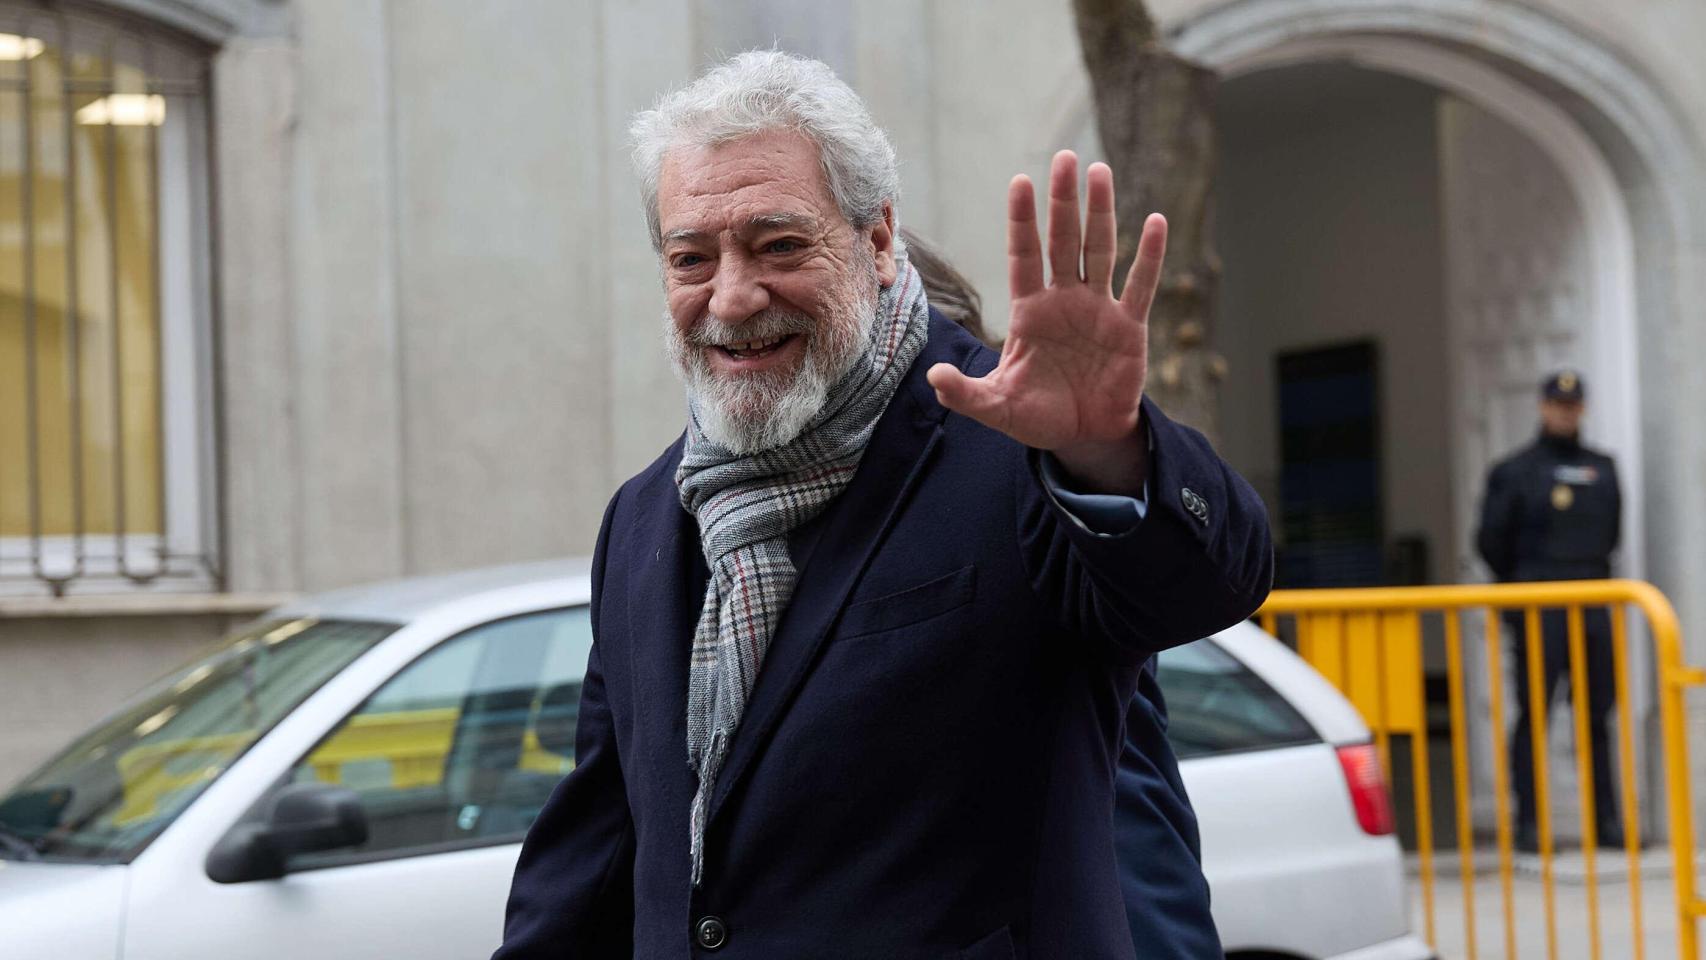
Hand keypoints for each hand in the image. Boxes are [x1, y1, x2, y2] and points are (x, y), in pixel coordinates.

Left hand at [926, 150, 1166, 493]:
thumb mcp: (996, 407)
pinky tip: (1154, 222)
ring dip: (1101, 212)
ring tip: (1100, 172)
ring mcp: (1098, 310)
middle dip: (1062, 202)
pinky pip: (1139, 286)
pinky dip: (1148, 256)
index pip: (1024, 256)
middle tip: (1065, 158)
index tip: (1021, 182)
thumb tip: (934, 378)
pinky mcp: (1129, 328)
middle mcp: (1064, 301)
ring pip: (1100, 250)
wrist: (1083, 437)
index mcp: (1030, 312)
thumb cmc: (1038, 416)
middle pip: (1062, 241)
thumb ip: (966, 393)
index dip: (1023, 221)